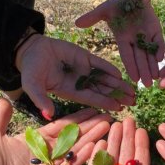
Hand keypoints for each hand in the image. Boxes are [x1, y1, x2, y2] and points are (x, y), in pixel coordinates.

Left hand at [0, 99, 110, 164]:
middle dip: (91, 126)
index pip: (62, 125)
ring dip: (92, 138)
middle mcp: (48, 150)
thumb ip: (2, 118)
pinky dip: (83, 156)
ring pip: (76, 148)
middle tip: (108, 116)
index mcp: (37, 139)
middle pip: (74, 135)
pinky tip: (95, 146)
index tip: (92, 109)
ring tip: (107, 127)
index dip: (77, 117)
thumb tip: (5, 99)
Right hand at [15, 34, 134, 116]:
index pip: (91, 99)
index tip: (119, 108)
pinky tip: (120, 74)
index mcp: (71, 92)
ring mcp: (84, 71)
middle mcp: (81, 83)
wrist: (31, 50)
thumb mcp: (33, 86)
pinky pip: (100, 64)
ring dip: (118, 84)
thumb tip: (48, 115)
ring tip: (132, 90)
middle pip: (102, 91)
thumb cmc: (31, 70)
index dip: (105, 103)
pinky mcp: (85, 58)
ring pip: (104, 79)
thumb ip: (41, 99)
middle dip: (117, 96)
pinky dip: (109, 69)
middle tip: (133, 101)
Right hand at [75, 0, 164, 86]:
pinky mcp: (156, 31)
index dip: (131, 67)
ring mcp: (146, 37)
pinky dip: (160, 50)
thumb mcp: (104, 10)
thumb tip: (77, 23)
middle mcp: (134, 41)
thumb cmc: (118, 3)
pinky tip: (161, 59)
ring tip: (156, 78)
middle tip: (147, 85)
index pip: (127, 56)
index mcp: (122, 39)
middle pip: (140, 59)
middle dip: (144, 71)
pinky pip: (159, 42)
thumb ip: (93, 17)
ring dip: (153, 65)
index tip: (134, 79)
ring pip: (149, 54)